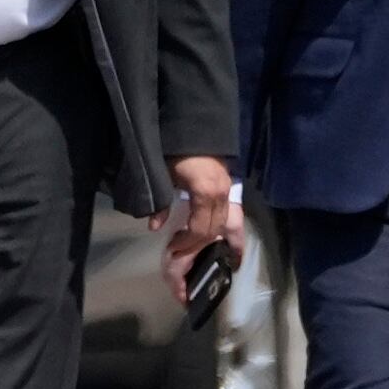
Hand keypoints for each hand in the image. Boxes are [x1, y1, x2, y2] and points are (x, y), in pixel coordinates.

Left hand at [156, 155, 242, 285]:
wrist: (194, 126)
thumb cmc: (177, 151)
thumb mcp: (163, 175)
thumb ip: (160, 202)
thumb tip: (155, 226)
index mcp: (205, 193)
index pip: (201, 230)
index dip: (187, 243)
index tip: (173, 249)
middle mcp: (222, 195)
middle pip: (214, 230)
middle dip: (199, 247)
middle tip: (184, 256)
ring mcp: (228, 191)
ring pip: (228, 225)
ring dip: (220, 242)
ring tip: (223, 261)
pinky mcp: (230, 188)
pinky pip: (233, 215)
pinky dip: (231, 232)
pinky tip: (231, 244)